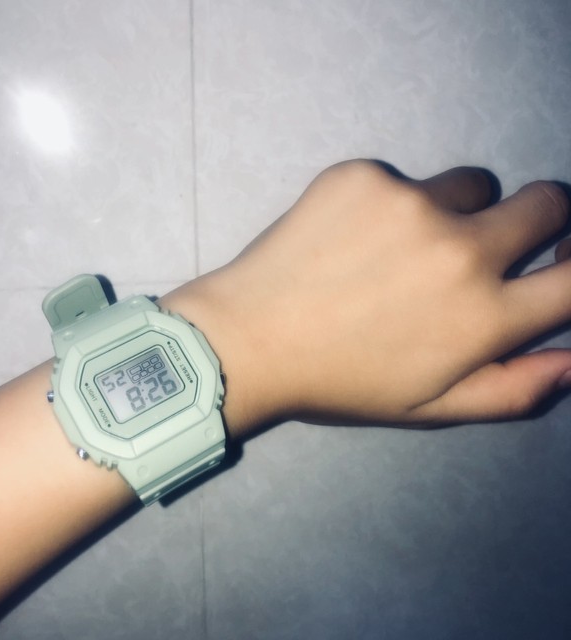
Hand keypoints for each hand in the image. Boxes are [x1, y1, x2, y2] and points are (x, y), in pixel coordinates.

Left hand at [160, 160, 570, 434]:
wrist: (249, 339)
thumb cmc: (340, 382)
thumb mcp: (428, 407)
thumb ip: (511, 389)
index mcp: (483, 316)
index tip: (554, 266)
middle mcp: (460, 250)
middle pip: (549, 201)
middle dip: (535, 221)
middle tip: (486, 244)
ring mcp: (410, 203)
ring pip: (473, 184)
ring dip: (456, 210)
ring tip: (400, 247)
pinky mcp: (363, 176)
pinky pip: (402, 177)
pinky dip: (389, 203)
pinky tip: (347, 236)